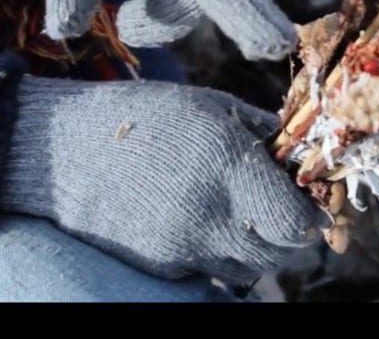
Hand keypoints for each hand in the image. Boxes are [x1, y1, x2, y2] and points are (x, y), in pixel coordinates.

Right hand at [0, 75, 327, 284]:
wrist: (64, 152)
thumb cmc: (143, 117)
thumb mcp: (209, 105)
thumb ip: (260, 131)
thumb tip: (298, 150)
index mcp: (227, 161)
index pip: (294, 218)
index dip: (312, 215)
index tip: (314, 204)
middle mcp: (209, 210)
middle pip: (281, 251)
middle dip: (293, 234)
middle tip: (285, 211)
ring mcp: (183, 245)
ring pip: (251, 269)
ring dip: (260, 250)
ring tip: (246, 219)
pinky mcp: (162, 266)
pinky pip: (212, 272)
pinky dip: (221, 256)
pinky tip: (207, 227)